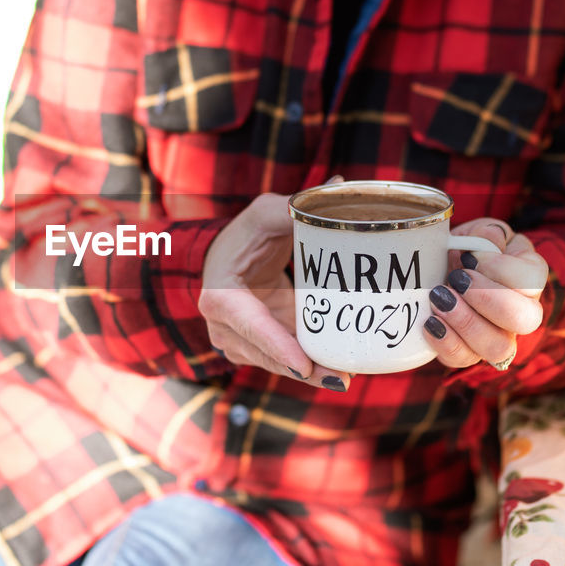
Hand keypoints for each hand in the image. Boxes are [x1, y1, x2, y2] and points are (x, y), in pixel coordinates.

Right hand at [198, 190, 351, 391]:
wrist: (228, 260)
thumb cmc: (245, 237)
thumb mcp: (264, 215)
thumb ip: (294, 207)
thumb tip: (338, 187)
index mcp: (221, 296)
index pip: (250, 325)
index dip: (276, 345)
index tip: (303, 364)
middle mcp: (224, 327)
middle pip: (267, 354)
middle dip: (303, 369)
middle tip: (340, 378)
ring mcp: (236, 344)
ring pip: (276, 364)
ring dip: (309, 373)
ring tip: (344, 377)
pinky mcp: (255, 351)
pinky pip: (283, 362)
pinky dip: (308, 366)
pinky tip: (336, 371)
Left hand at [422, 218, 547, 370]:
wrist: (443, 270)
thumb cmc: (466, 250)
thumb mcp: (477, 233)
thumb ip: (485, 235)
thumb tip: (486, 242)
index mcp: (529, 277)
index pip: (531, 280)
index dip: (500, 269)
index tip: (468, 256)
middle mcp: (522, 312)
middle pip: (524, 320)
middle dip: (486, 299)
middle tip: (455, 280)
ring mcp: (499, 337)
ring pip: (498, 347)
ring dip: (465, 323)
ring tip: (438, 300)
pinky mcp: (470, 352)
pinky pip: (465, 360)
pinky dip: (446, 342)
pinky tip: (430, 322)